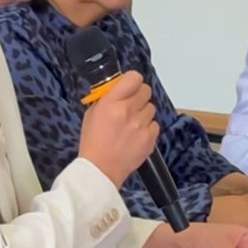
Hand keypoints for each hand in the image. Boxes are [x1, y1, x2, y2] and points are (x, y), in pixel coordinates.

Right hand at [79, 71, 157, 186]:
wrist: (99, 169)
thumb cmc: (93, 141)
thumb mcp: (92, 114)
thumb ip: (106, 98)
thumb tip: (120, 88)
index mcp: (111, 103)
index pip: (133, 78)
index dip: (133, 81)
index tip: (130, 86)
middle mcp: (128, 111)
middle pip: (146, 91)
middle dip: (139, 96)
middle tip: (132, 105)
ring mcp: (140, 126)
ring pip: (151, 108)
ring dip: (143, 113)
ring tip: (132, 124)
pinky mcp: (149, 139)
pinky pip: (155, 125)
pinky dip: (148, 128)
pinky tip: (137, 135)